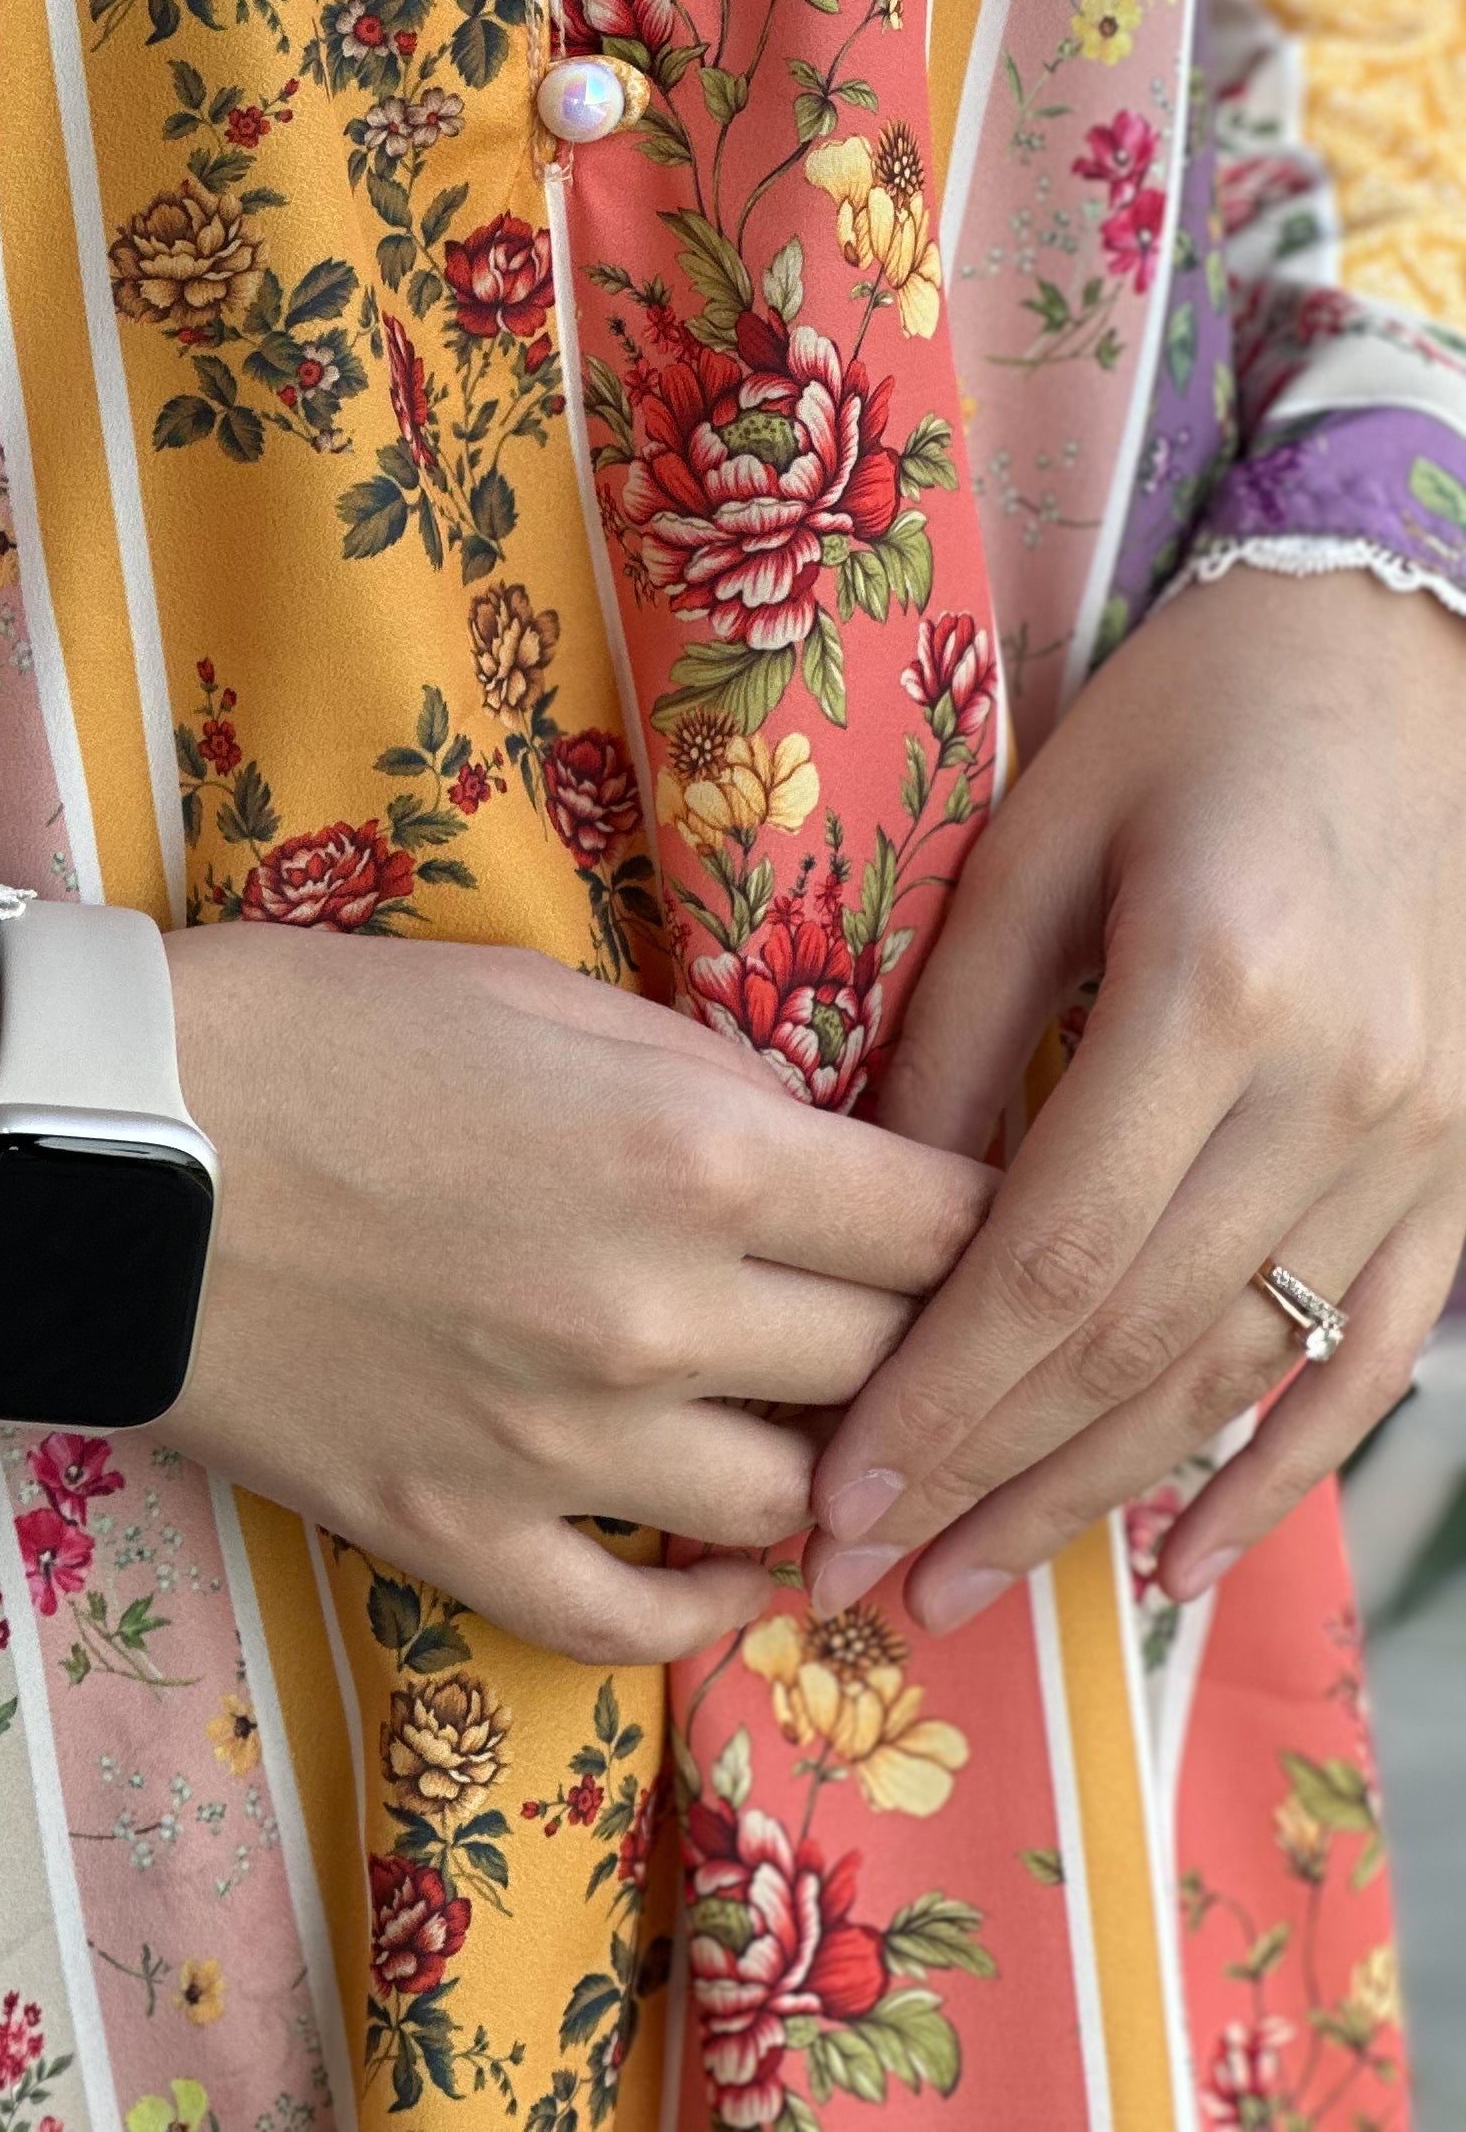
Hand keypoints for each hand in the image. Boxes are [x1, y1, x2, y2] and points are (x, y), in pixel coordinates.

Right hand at [161, 922, 992, 1662]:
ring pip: (787, 1506)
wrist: (106, 1142)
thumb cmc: (319, 1024)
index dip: (991, 1222)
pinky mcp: (460, 1537)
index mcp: (698, 1156)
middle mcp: (660, 1319)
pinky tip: (719, 1563)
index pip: (949, 1225)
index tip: (1000, 1224)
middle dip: (921, 1341)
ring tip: (817, 1436)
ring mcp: (562, 1452)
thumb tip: (815, 1149)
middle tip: (914, 1326)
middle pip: (894, 1370)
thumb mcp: (539, 989)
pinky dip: (700, 1604)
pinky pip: (634, 1621)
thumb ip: (703, 1076)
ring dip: (819, 1468)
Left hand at [802, 570, 1465, 1629]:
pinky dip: (1273, 1468)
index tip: (836, 1494)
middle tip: (864, 1575)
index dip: (938, 1397)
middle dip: (989, 1474)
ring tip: (973, 1577)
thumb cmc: (1190, 717)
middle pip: (1137, 1338)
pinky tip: (1177, 1555)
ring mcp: (1422, 1140)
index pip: (1049, 1257)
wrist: (1397, 661)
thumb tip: (860, 1201)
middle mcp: (1336, 1087)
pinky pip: (1369, 1358)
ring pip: (1241, 1367)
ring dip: (1100, 1493)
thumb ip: (955, 1026)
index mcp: (1211, 989)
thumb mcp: (1038, 838)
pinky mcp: (1465, 1171)